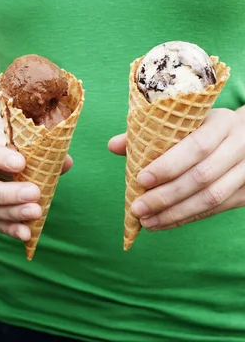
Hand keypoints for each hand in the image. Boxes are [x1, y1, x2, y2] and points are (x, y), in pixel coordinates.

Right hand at [0, 136, 72, 240]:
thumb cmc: (8, 147)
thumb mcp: (19, 143)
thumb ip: (40, 150)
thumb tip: (65, 162)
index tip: (21, 163)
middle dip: (5, 194)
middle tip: (34, 192)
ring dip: (13, 213)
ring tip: (36, 211)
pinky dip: (12, 229)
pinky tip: (27, 233)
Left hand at [108, 109, 244, 230]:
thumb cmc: (204, 128)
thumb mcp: (184, 123)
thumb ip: (149, 133)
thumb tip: (113, 146)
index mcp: (222, 123)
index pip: (196, 147)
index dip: (168, 166)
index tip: (140, 180)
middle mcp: (240, 145)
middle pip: (202, 176)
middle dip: (166, 196)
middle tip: (138, 208)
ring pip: (211, 198)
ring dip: (175, 213)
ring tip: (146, 221)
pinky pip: (216, 209)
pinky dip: (187, 218)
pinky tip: (163, 222)